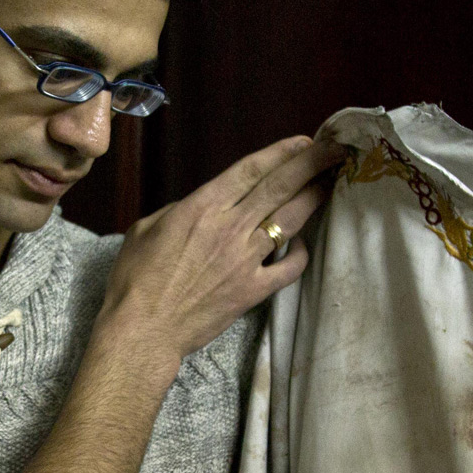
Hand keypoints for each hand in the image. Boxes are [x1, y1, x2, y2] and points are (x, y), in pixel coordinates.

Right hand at [99, 134, 342, 363]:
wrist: (143, 330)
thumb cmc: (136, 279)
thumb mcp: (147, 228)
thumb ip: (181, 210)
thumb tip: (205, 206)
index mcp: (203, 207)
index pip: (252, 170)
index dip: (282, 152)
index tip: (305, 142)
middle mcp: (231, 228)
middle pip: (280, 187)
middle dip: (312, 164)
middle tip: (337, 150)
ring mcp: (246, 260)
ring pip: (291, 221)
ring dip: (313, 199)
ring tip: (329, 183)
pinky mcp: (254, 290)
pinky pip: (289, 268)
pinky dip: (301, 253)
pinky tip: (301, 244)